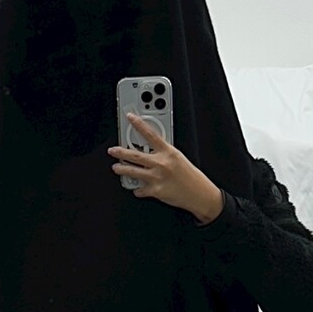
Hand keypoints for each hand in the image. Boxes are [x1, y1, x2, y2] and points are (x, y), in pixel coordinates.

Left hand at [108, 112, 223, 223]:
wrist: (200, 194)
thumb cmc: (191, 177)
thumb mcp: (179, 158)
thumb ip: (164, 153)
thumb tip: (150, 151)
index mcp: (168, 152)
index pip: (151, 134)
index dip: (139, 124)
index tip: (130, 117)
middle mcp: (161, 163)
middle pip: (135, 155)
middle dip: (120, 152)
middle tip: (112, 150)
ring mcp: (157, 177)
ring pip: (132, 171)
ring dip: (122, 169)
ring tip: (116, 168)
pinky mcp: (156, 191)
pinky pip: (140, 190)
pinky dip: (137, 190)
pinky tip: (138, 189)